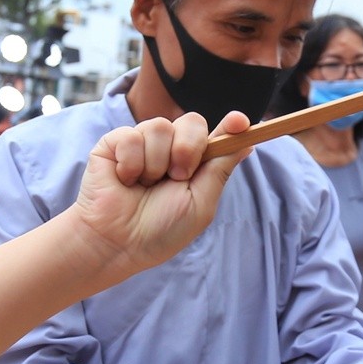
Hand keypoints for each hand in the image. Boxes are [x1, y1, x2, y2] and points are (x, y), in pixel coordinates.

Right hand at [69, 111, 249, 274]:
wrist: (118, 242)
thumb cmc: (159, 230)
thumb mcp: (200, 202)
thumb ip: (220, 169)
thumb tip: (248, 142)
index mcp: (193, 164)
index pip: (216, 136)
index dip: (231, 126)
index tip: (241, 122)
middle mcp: (169, 149)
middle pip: (192, 121)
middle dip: (188, 150)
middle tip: (176, 177)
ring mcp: (142, 143)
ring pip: (160, 126)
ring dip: (155, 163)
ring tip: (144, 185)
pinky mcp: (114, 143)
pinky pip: (131, 135)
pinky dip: (131, 164)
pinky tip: (125, 180)